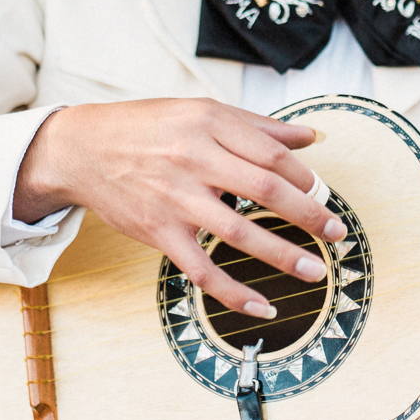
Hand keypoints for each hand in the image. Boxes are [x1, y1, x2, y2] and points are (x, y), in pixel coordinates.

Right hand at [14, 99, 345, 317]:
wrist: (82, 149)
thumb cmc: (147, 127)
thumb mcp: (200, 112)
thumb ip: (257, 126)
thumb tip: (311, 136)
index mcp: (210, 125)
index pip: (272, 153)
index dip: (306, 177)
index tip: (326, 194)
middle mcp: (194, 160)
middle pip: (266, 189)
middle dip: (309, 215)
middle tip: (337, 234)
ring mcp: (176, 199)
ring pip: (240, 233)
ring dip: (284, 256)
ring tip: (317, 271)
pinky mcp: (159, 233)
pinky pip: (202, 269)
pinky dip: (233, 293)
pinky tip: (262, 307)